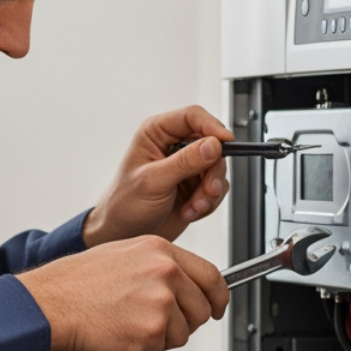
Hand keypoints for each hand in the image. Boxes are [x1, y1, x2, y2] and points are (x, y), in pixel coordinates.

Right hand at [17, 237, 227, 350]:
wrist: (51, 302)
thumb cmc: (78, 281)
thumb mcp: (126, 254)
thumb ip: (161, 266)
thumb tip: (188, 283)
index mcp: (161, 251)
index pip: (212, 277)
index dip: (218, 298)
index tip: (217, 307)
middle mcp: (165, 273)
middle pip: (201, 311)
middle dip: (182, 322)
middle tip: (152, 320)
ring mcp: (160, 303)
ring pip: (181, 335)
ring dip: (158, 338)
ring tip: (127, 322)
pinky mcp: (150, 333)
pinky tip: (119, 334)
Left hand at [82, 105, 233, 245]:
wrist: (124, 233)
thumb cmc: (124, 204)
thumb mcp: (153, 181)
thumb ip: (184, 162)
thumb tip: (212, 145)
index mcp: (157, 133)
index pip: (192, 117)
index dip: (212, 127)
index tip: (226, 142)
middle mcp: (174, 146)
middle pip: (212, 144)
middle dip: (213, 171)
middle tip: (208, 189)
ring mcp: (187, 166)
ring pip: (217, 168)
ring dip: (210, 191)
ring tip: (194, 206)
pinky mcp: (196, 185)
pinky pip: (217, 188)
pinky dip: (208, 203)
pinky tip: (191, 211)